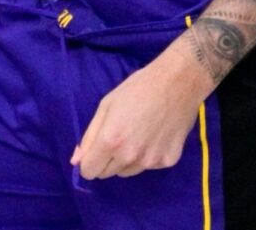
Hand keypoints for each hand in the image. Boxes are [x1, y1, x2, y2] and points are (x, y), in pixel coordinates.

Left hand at [71, 44, 214, 179]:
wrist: (179, 82)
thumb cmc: (139, 88)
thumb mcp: (107, 105)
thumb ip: (90, 136)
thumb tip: (76, 161)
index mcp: (110, 141)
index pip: (89, 171)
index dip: (90, 160)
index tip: (98, 148)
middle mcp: (129, 156)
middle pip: (107, 174)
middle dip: (108, 159)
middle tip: (122, 134)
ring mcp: (151, 161)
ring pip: (128, 171)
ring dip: (128, 159)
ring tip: (140, 133)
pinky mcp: (169, 160)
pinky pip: (150, 166)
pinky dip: (150, 155)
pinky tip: (157, 134)